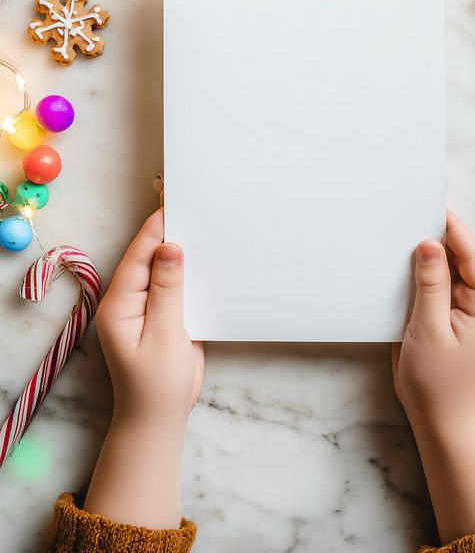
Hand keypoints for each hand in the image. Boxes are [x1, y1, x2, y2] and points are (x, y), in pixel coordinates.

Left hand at [95, 207, 203, 426]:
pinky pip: (174, 287)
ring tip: (205, 227)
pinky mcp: (164, 317)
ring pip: (164, 271)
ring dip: (182, 254)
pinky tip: (207, 262)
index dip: (156, 229)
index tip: (175, 202)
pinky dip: (189, 274)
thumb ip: (168, 289)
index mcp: (120, 303)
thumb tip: (171, 247)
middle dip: (169, 235)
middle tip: (195, 207)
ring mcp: (146, 309)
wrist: (159, 420)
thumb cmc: (156, 383)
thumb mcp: (164, 333)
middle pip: (149, 259)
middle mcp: (130, 301)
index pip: (139, 256)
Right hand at [392, 211, 474, 543]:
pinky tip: (401, 261)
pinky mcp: (446, 315)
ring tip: (403, 229)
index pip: (472, 255)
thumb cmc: (436, 380)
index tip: (431, 205)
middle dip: (440, 235)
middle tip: (411, 212)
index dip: (454, 228)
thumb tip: (430, 243)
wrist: (436, 417)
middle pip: (462, 257)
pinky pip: (436, 284)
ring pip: (448, 269)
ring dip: (429, 252)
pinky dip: (421, 271)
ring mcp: (463, 308)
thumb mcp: (430, 329)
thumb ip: (430, 284)